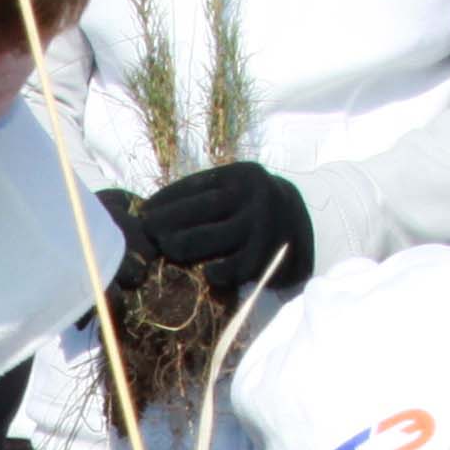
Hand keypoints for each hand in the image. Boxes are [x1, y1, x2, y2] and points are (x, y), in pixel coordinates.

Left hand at [116, 161, 313, 310]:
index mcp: (244, 176)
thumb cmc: (254, 211)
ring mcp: (265, 226)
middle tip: (147, 233)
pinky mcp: (271, 256)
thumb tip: (152, 211)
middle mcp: (257, 196)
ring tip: (166, 251)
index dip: (167, 198)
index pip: (199, 185)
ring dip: (186, 245)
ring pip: (217, 237)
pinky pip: (237, 267)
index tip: (144, 210)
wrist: (305, 229)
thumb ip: (206, 197)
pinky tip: (203, 273)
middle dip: (170, 221)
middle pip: (205, 208)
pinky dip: (217, 271)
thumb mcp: (238, 192)